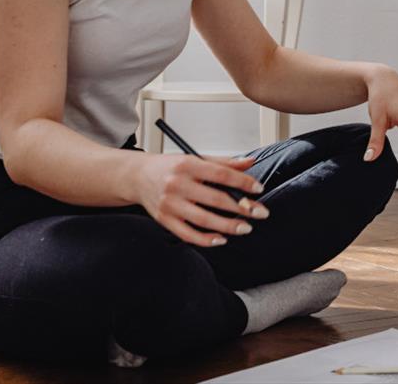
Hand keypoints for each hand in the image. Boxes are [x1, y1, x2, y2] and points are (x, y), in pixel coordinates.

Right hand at [134, 153, 269, 246]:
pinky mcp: (164, 220)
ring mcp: (170, 204)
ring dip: (227, 226)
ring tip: (245, 227)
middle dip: (241, 207)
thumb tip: (250, 163)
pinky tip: (221, 239)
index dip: (243, 182)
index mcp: (188, 165)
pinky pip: (187, 234)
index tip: (258, 189)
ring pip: (203, 219)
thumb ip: (224, 162)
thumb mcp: (196, 158)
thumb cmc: (170, 168)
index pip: (221, 174)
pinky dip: (206, 239)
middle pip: (215, 198)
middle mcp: (177, 184)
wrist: (137, 176)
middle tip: (259, 212)